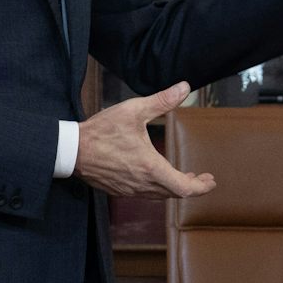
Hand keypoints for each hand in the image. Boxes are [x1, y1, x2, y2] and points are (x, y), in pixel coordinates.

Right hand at [76, 82, 215, 200]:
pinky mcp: (119, 190)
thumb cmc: (101, 131)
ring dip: (175, 187)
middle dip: (192, 186)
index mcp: (151, 168)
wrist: (70, 150)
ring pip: (160, 195)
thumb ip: (162, 101)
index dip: (201, 187)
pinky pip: (145, 193)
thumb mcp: (134, 111)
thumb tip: (185, 88)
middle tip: (203, 178)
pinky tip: (157, 175)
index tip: (211, 181)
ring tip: (185, 176)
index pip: (184, 188)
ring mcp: (129, 189)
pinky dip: (158, 187)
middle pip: (175, 193)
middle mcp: (142, 184)